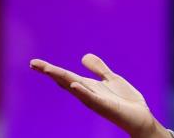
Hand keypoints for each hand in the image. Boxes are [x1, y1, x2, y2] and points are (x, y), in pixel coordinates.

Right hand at [30, 54, 167, 137]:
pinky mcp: (105, 106)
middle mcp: (87, 93)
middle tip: (33, 63)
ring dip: (62, 78)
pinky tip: (74, 85)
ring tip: (48, 69)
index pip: (66, 76)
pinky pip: (92, 99)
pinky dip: (82, 92)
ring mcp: (95, 100)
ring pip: (75, 87)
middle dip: (50, 72)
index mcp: (88, 86)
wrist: (140, 117)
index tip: (34, 62)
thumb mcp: (111, 79)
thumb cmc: (125, 100)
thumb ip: (98, 69)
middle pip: (66, 80)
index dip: (51, 69)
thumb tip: (83, 56)